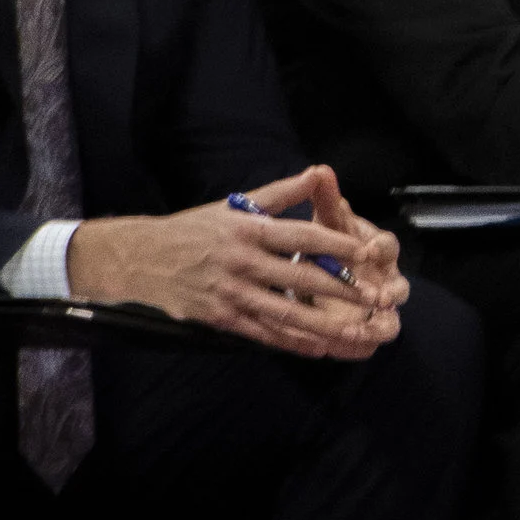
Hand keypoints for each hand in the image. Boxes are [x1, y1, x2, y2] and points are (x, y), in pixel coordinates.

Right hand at [68, 163, 403, 359]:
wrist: (144, 259)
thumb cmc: (195, 228)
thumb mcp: (234, 205)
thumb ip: (280, 193)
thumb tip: (318, 172)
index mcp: (248, 230)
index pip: (300, 235)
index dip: (336, 245)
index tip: (368, 251)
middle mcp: (242, 262)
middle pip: (299, 276)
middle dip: (341, 289)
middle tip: (375, 297)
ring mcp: (231, 293)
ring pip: (285, 312)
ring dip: (324, 324)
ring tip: (357, 331)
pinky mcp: (222, 317)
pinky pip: (263, 333)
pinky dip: (292, 342)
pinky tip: (319, 348)